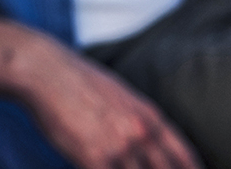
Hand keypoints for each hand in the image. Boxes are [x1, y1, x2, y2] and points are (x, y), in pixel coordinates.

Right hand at [24, 43, 202, 168]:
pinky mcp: (95, 159)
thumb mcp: (121, 96)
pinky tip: (98, 168)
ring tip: (118, 166)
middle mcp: (142, 134)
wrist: (45, 71)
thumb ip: (139, 121)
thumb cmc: (77, 80)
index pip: (185, 157)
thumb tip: (147, 146)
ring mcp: (120, 148)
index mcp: (151, 116)